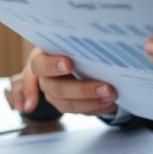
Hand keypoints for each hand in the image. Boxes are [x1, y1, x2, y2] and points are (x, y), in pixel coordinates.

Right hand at [4, 48, 118, 115]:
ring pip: (67, 105)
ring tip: (112, 97)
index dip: (52, 66)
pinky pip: (79, 112)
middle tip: (107, 87)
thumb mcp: (65, 41)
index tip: (69, 64)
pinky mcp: (65, 105)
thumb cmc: (66, 46)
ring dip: (91, 103)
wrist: (64, 57)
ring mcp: (52, 95)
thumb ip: (74, 44)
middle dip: (83, 90)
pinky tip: (109, 105)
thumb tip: (88, 43)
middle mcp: (44, 80)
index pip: (40, 64)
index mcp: (40, 60)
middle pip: (57, 89)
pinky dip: (95, 109)